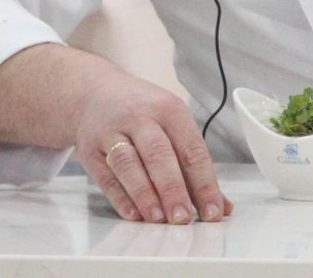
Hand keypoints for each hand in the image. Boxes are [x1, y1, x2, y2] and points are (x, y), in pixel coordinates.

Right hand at [76, 69, 233, 223]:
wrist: (95, 93)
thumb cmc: (143, 112)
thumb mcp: (172, 124)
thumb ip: (195, 166)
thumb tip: (221, 205)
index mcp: (170, 110)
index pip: (192, 149)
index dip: (204, 183)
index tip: (213, 211)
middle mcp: (141, 118)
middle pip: (160, 155)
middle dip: (173, 189)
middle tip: (183, 218)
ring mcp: (112, 132)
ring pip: (129, 165)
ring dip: (145, 195)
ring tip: (159, 219)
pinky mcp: (90, 149)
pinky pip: (106, 176)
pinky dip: (121, 197)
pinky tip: (134, 214)